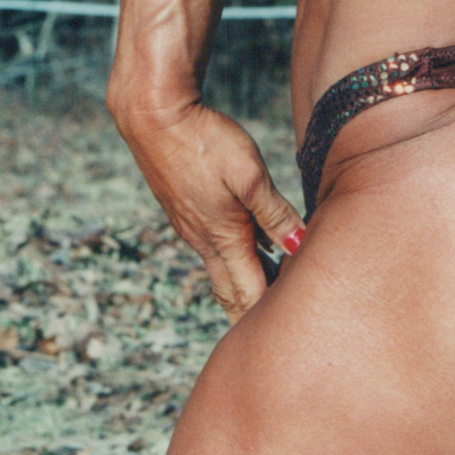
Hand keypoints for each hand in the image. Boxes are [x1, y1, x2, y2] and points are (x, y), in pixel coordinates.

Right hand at [113, 100, 305, 322]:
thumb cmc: (205, 140)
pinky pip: (212, 246)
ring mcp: (191, 226)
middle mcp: (204, 240)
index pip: (249, 294)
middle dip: (253, 315)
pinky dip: (233, 260)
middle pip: (231, 292)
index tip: (293, 335)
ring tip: (269, 301)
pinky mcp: (184, 209)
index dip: (270, 317)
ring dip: (244, 286)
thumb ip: (275, 213)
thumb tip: (300, 248)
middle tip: (276, 338)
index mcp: (224, 237)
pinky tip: (248, 250)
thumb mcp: (250, 175)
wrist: (154, 115)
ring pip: (222, 269)